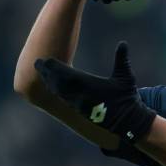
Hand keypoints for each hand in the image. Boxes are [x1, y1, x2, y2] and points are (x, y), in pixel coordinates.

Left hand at [34, 42, 154, 142]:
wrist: (127, 122)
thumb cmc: (127, 98)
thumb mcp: (126, 77)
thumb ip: (122, 59)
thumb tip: (123, 43)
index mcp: (89, 86)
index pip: (66, 74)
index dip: (54, 67)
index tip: (45, 59)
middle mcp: (80, 96)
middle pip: (58, 83)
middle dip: (47, 73)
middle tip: (38, 63)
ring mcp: (79, 105)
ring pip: (59, 92)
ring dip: (50, 82)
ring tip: (43, 73)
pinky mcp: (81, 111)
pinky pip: (64, 99)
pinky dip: (56, 91)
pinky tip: (53, 86)